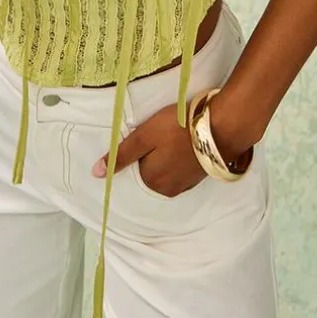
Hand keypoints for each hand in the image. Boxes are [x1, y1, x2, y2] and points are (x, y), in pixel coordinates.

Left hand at [91, 101, 253, 196]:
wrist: (221, 127)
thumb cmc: (178, 128)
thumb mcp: (144, 136)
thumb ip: (121, 155)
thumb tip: (95, 174)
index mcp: (151, 182)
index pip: (135, 167)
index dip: (140, 148)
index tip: (149, 135)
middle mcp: (168, 190)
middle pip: (151, 171)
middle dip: (153, 154)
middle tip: (162, 133)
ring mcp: (186, 185)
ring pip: (167, 170)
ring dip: (167, 156)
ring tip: (175, 136)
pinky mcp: (200, 176)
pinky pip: (181, 169)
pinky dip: (181, 158)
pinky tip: (186, 143)